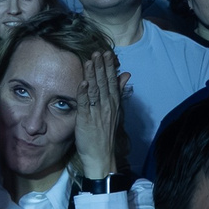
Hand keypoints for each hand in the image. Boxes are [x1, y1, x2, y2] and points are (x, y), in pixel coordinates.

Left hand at [74, 50, 122, 181]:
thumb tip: (125, 75)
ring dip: (92, 75)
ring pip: (94, 90)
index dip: (109, 67)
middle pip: (104, 83)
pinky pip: (85, 104)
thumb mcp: (116, 111)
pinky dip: (84, 93)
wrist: (101, 156)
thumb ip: (118, 92)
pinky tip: (83, 82)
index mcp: (114, 104)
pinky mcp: (86, 120)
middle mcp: (107, 106)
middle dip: (101, 66)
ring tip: (90, 60)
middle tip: (98, 52)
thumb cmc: (106, 134)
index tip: (107, 54)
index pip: (112, 81)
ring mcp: (96, 113)